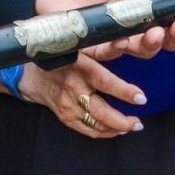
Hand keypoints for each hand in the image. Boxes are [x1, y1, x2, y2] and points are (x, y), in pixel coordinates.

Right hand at [22, 55, 145, 138]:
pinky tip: (116, 130)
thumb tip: (126, 41)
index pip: (105, 82)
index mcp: (79, 67)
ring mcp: (67, 105)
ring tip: (132, 126)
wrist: (32, 74)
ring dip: (117, 128)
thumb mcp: (79, 47)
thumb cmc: (61, 56)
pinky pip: (87, 130)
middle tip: (139, 122)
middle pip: (101, 111)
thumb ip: (100, 48)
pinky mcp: (65, 116)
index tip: (141, 98)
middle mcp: (73, 88)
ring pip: (96, 124)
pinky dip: (104, 133)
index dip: (124, 92)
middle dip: (123, 120)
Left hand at [100, 14, 174, 60]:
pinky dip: (118, 48)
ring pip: (143, 51)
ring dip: (154, 44)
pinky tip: (122, 40)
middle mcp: (135, 27)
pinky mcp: (95, 48)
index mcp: (146, 7)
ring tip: (157, 32)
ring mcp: (116, 39)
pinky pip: (110, 53)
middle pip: (166, 41)